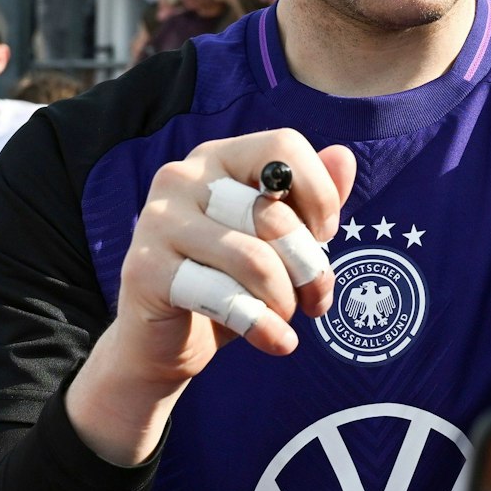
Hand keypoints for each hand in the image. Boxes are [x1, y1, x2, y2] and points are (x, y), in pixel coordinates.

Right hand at [67, 132, 355, 464]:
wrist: (164, 341)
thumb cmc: (230, 280)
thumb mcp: (280, 240)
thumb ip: (312, 198)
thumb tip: (345, 157)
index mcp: (218, 157)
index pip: (283, 147)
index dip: (319, 194)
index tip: (325, 235)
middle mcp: (182, 177)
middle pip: (274, 214)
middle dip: (310, 267)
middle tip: (316, 299)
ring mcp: (158, 220)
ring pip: (253, 259)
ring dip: (284, 300)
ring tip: (286, 318)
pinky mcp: (145, 269)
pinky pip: (223, 297)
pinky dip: (262, 326)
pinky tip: (277, 343)